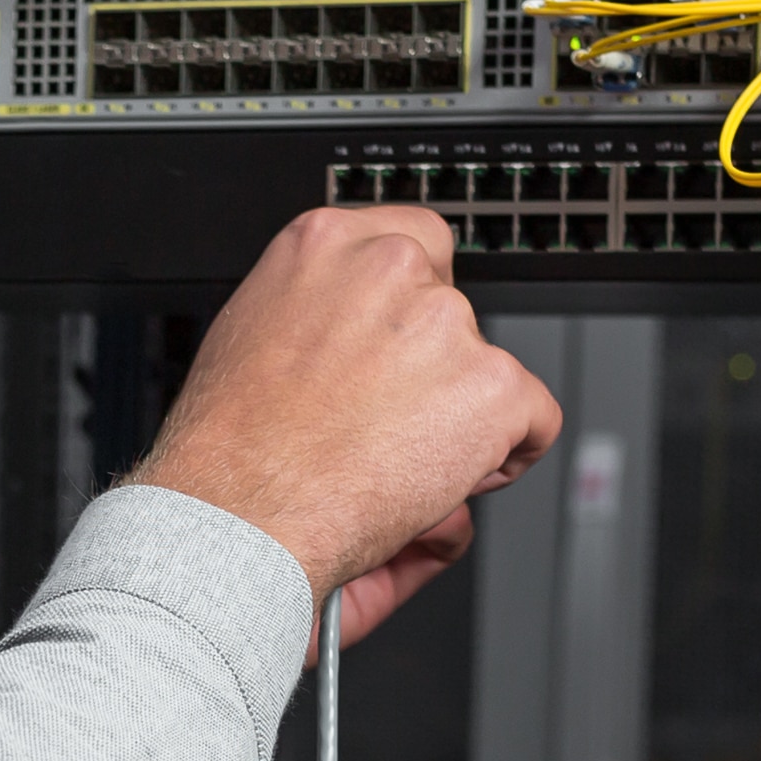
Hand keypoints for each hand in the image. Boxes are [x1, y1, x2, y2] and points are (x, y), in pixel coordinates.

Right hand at [130, 208, 557, 651]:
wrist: (238, 516)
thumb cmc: (227, 451)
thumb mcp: (249, 336)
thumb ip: (314, 313)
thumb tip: (350, 338)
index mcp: (327, 243)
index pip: (414, 244)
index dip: (412, 309)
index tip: (402, 346)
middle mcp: (390, 267)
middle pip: (453, 311)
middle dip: (434, 369)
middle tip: (389, 423)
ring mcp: (446, 323)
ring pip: (487, 370)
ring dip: (458, 416)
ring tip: (396, 464)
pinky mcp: (493, 384)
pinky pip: (534, 420)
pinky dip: (505, 458)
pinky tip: (446, 481)